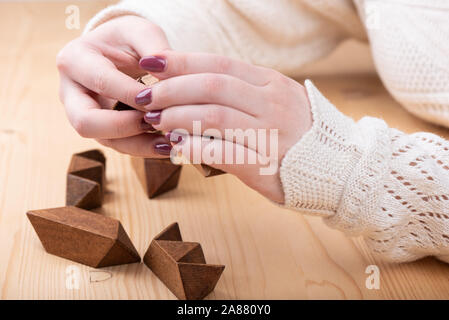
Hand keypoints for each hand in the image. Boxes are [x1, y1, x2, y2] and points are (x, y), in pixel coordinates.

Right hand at [57, 15, 171, 155]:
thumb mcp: (140, 31)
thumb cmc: (128, 40)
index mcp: (75, 60)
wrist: (118, 52)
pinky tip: (168, 145)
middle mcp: (71, 93)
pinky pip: (120, 146)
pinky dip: (144, 149)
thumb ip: (154, 47)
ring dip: (138, 144)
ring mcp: (83, 116)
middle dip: (124, 126)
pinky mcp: (101, 131)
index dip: (131, 94)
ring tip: (170, 141)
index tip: (160, 98)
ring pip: (104, 140)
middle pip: (85, 122)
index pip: (101, 81)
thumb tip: (167, 73)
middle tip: (157, 120)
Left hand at [135, 51, 312, 202]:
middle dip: (172, 88)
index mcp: (271, 83)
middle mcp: (271, 103)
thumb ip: (242, 94)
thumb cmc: (300, 135)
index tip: (151, 61)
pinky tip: (175, 146)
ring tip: (155, 120)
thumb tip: (193, 89)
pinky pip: (224, 153)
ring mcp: (270, 134)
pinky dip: (195, 147)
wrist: (341, 168)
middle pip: (212, 86)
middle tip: (145, 96)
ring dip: (178, 116)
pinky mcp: (266, 165)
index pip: (219, 64)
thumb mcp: (276, 102)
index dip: (182, 61)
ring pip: (215, 116)